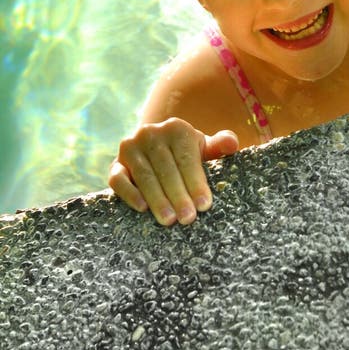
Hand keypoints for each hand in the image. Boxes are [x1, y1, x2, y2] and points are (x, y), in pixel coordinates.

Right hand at [108, 117, 238, 225]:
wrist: (156, 151)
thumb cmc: (186, 154)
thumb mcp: (203, 148)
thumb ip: (219, 145)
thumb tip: (232, 144)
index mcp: (176, 128)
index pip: (186, 158)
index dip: (196, 182)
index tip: (204, 205)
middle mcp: (150, 133)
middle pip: (166, 169)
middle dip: (179, 196)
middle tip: (188, 219)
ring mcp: (130, 147)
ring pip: (145, 176)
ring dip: (158, 199)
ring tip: (170, 220)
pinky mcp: (115, 163)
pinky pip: (119, 179)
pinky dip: (129, 193)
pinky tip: (142, 208)